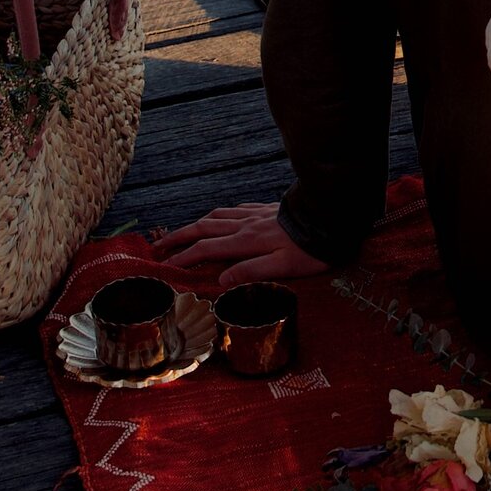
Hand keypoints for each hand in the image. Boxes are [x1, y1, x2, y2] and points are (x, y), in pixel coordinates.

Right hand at [152, 201, 326, 286]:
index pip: (207, 249)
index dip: (185, 257)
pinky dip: (220, 214)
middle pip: (204, 227)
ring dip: (195, 224)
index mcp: (247, 241)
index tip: (166, 265)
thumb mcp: (283, 267)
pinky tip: (220, 217)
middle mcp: (246, 225)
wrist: (331, 216)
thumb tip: (220, 280)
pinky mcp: (266, 209)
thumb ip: (250, 272)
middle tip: (160, 246)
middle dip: (180, 237)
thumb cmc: (311, 248)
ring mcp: (255, 214)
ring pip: (217, 216)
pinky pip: (235, 209)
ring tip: (182, 232)